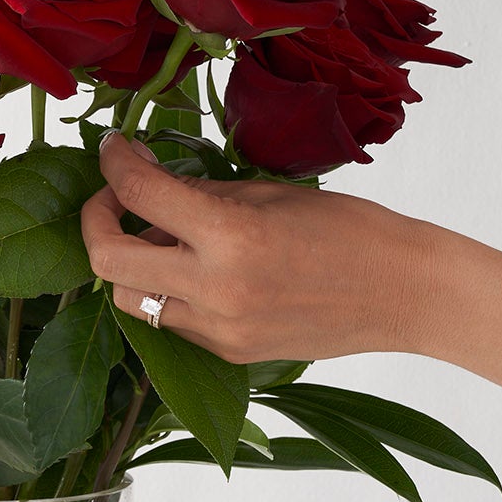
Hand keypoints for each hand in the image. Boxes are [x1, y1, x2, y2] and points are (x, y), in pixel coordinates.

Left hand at [82, 131, 437, 363]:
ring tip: (164, 236)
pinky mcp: (229, 352)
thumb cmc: (350, 230)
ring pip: (131, 301)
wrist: (404, 293)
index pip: (139, 194)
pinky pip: (171, 322)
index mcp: (231, 236)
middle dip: (97, 222)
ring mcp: (219, 328)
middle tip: (114, 197)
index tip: (115, 149)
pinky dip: (168, 291)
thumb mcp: (271, 194)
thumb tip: (149, 185)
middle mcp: (215, 289)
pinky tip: (197, 268)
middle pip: (107, 262)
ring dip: (130, 263)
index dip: (115, 162)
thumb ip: (202, 194)